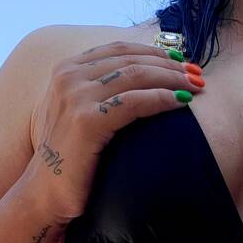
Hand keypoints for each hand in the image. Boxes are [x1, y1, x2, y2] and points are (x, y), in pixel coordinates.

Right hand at [24, 41, 204, 225]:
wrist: (45, 194)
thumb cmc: (72, 160)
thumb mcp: (84, 115)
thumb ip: (103, 93)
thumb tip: (143, 81)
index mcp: (67, 69)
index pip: (120, 48)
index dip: (155, 51)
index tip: (181, 61)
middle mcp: (68, 76)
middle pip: (131, 59)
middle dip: (169, 64)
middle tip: (197, 73)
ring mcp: (75, 96)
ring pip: (136, 75)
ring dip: (171, 78)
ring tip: (197, 86)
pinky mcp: (87, 121)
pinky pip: (134, 103)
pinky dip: (162, 98)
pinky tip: (182, 101)